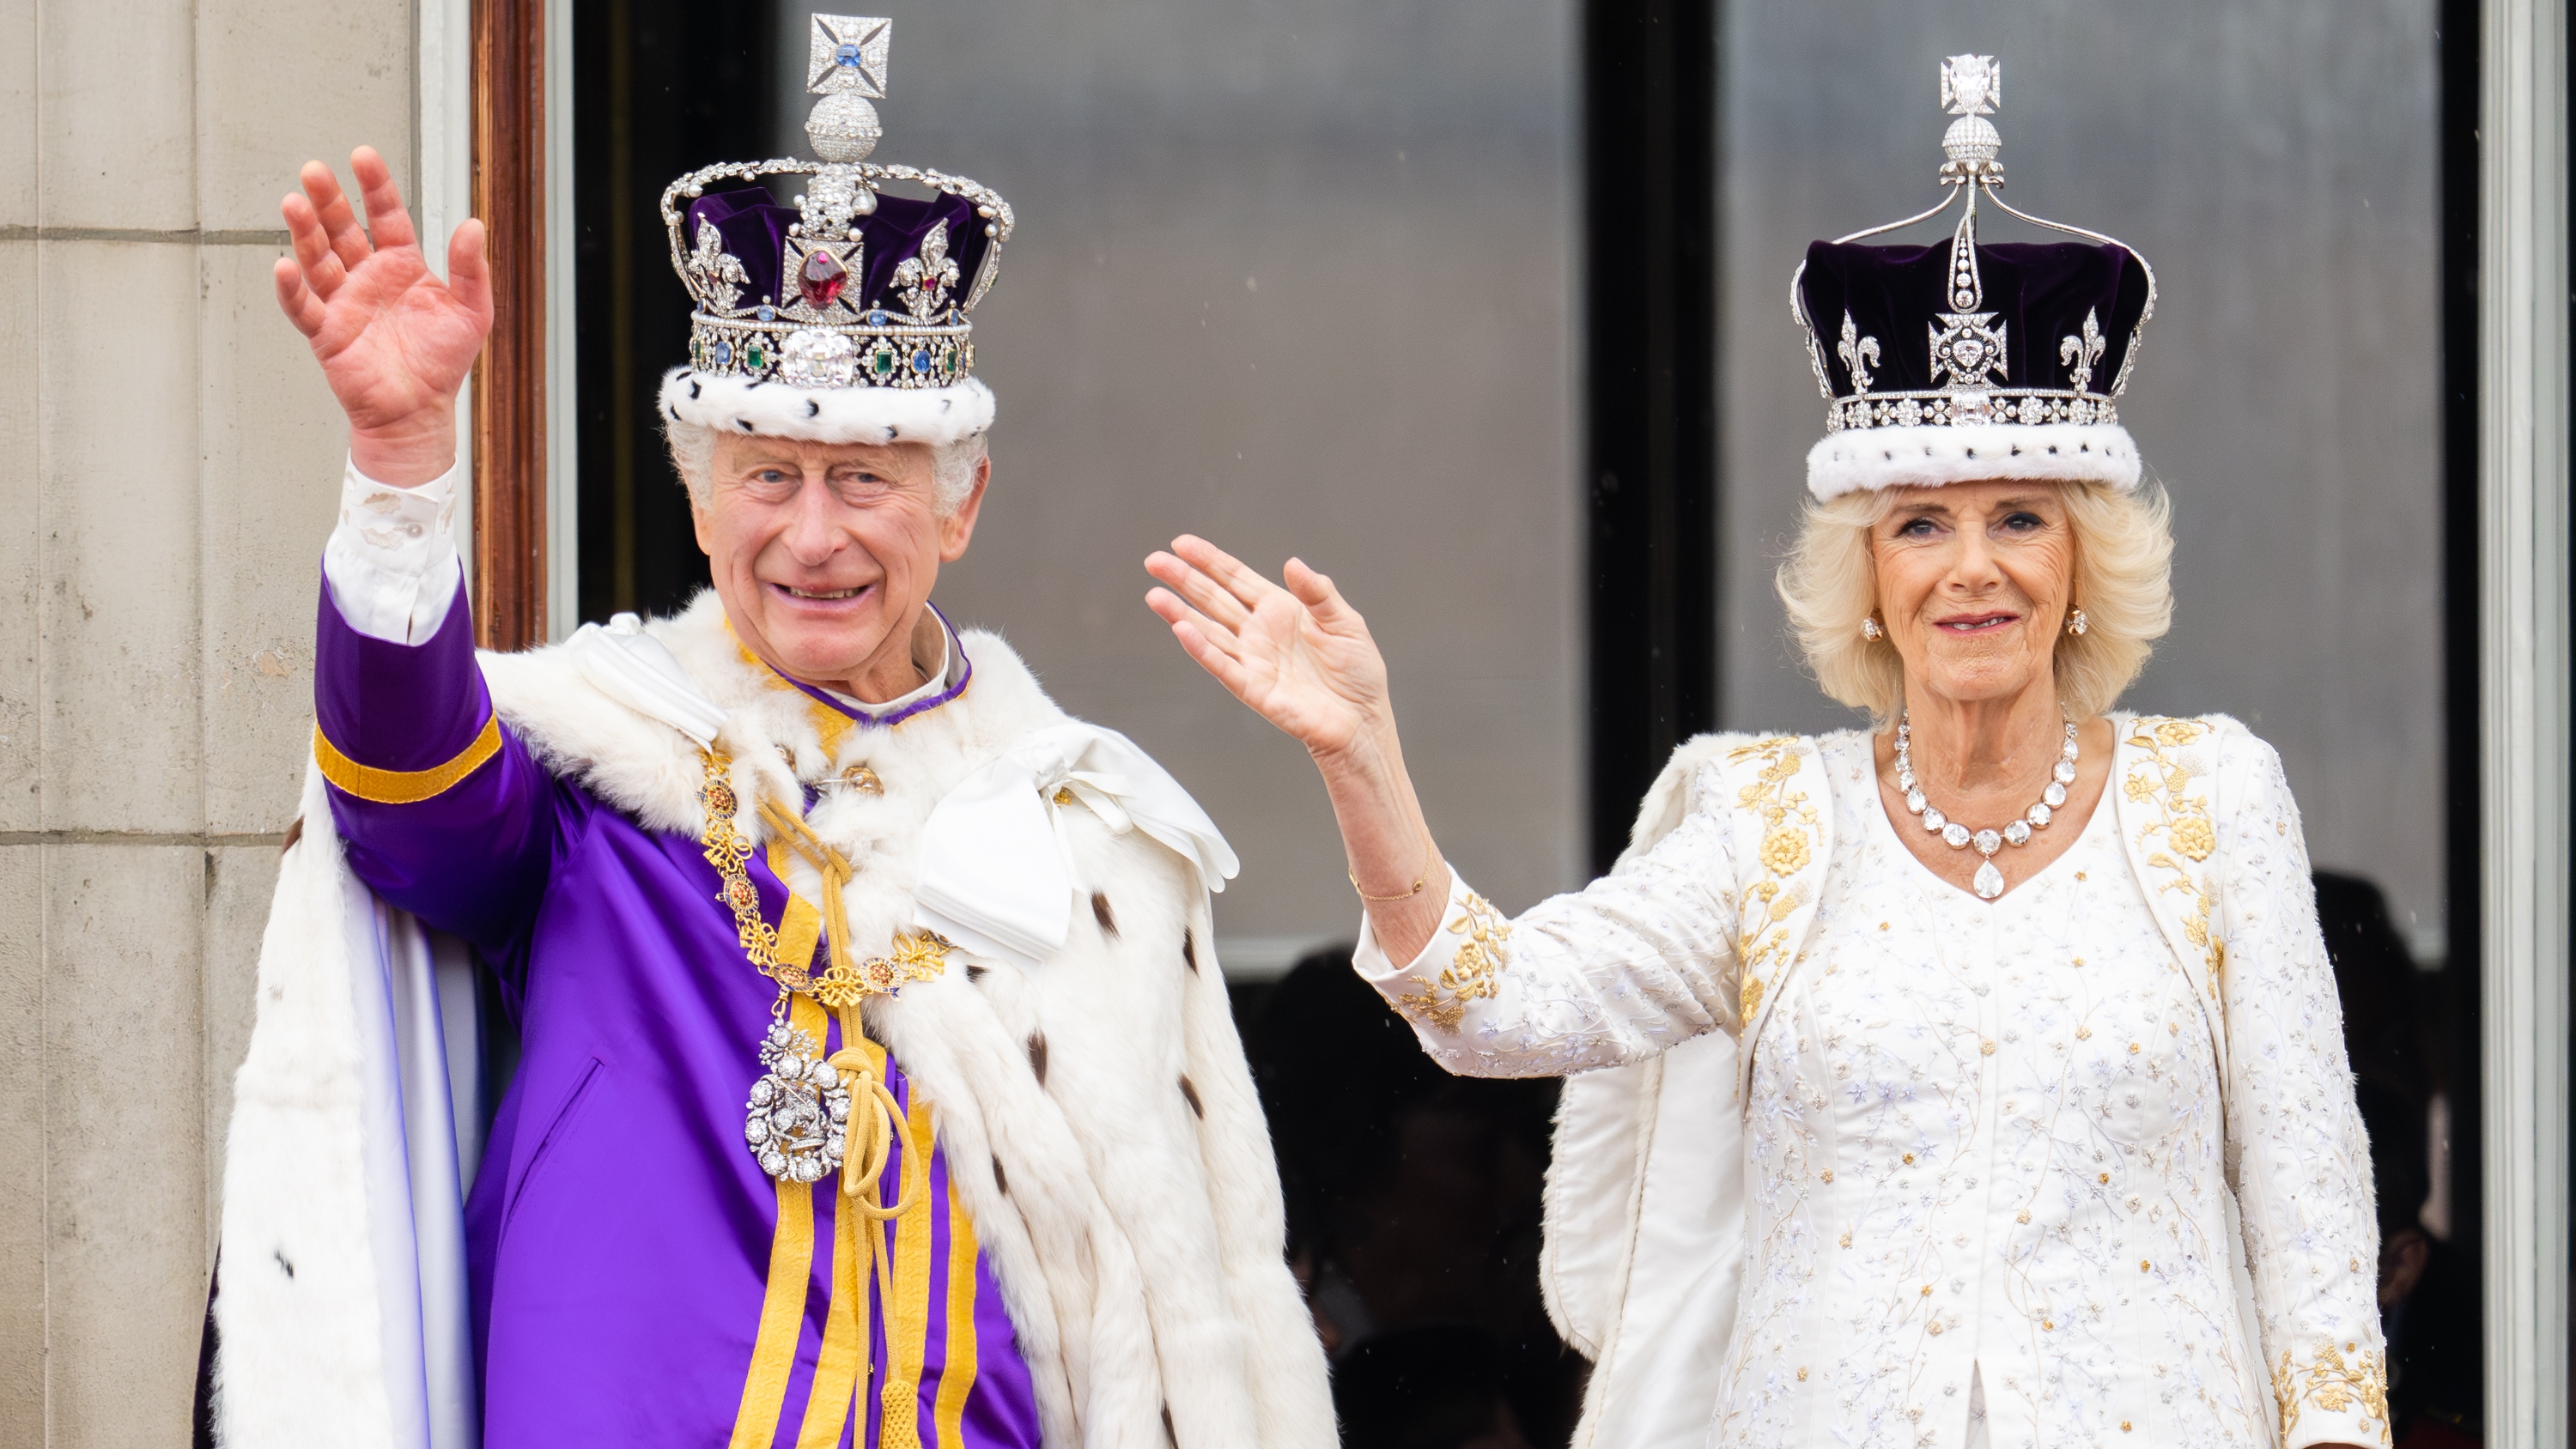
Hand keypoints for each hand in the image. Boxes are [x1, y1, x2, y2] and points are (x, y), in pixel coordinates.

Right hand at [274, 147, 492, 484]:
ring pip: (318, 259)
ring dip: (304, 232)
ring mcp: (343, 302)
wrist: (420, 412)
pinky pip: (304, 307)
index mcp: (402, 266)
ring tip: (293, 202)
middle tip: (314, 171)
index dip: (375, 187)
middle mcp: (368, 277)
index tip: (362, 156)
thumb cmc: (443, 363)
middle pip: (343, 229)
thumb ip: (472, 269)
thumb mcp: (472, 312)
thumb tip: (474, 225)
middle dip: (328, 200)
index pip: (386, 216)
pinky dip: (292, 288)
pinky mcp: (326, 332)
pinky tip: (284, 265)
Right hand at [1144, 535, 1390, 760]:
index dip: (1209, 560)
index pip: (1236, 578)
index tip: (1181, 544)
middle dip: (1184, 579)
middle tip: (1154, 561)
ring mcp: (1253, 660)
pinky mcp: (1254, 688)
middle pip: (1214, 599)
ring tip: (1155, 595)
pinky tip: (1182, 631)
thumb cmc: (1357, 674)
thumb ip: (1319, 593)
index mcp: (1280, 610)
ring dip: (1181, 614)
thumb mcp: (1345, 622)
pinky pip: (1223, 666)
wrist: (1363, 720)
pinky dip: (1202, 649)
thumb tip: (1293, 563)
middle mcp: (1259, 632)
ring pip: (1209, 631)